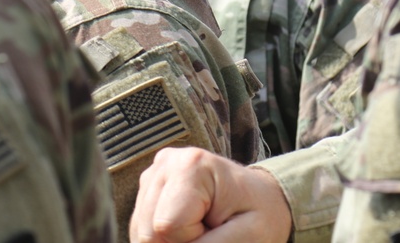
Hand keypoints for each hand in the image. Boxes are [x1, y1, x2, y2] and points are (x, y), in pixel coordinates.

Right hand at [129, 147, 292, 242]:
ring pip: (140, 235)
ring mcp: (153, 175)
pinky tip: (185, 228)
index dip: (194, 240)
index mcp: (192, 165)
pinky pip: (140, 232)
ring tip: (200, 228)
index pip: (167, 227)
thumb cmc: (259, 216)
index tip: (219, 228)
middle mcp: (166, 163)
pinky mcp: (147, 190)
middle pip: (148, 233)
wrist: (260, 199)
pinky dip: (163, 240)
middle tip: (210, 230)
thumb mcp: (248, 237)